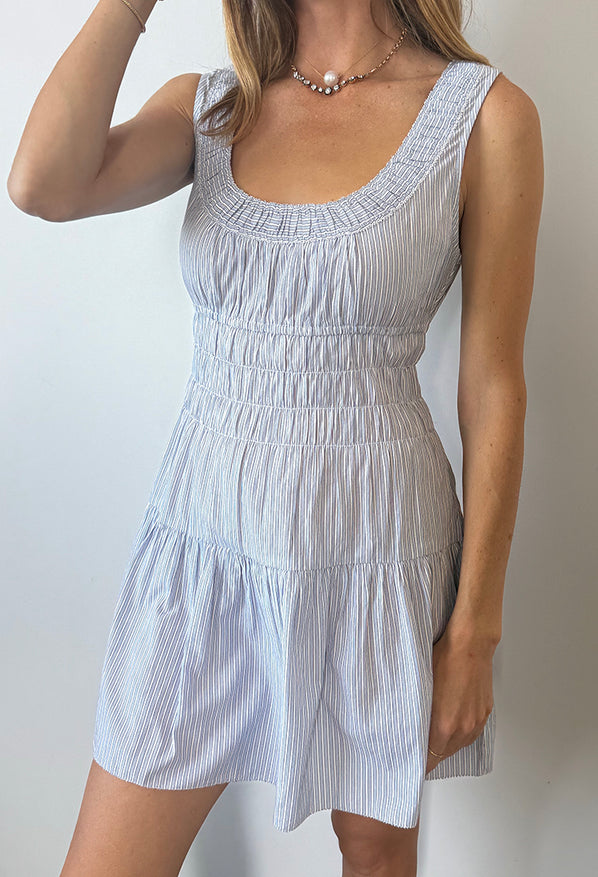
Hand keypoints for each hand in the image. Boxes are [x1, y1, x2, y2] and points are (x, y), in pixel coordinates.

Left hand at [425, 621, 494, 774]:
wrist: (470, 644)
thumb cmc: (445, 659)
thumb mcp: (423, 689)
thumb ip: (419, 716)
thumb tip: (411, 728)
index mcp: (444, 726)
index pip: (430, 759)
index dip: (421, 763)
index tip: (413, 764)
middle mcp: (463, 728)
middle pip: (444, 755)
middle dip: (432, 754)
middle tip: (419, 749)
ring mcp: (476, 721)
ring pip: (459, 745)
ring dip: (447, 744)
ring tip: (435, 736)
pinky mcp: (485, 713)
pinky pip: (471, 733)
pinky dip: (461, 732)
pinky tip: (453, 724)